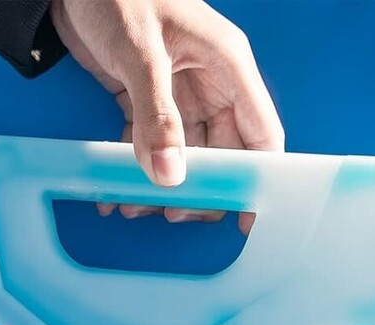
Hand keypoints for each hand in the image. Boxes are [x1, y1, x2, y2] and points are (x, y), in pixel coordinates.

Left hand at [50, 0, 282, 232]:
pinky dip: (133, 169)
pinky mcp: (146, 99)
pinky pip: (149, 145)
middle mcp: (209, 83)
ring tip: (132, 205)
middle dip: (199, 190)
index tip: (247, 221)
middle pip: (221, 154)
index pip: (260, 133)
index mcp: (227, 66)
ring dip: (160, 186)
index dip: (259, 179)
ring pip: (182, 156)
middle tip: (171, 214)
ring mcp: (178, 94)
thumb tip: (170, 176)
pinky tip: (113, 189)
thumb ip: (157, 116)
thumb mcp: (141, 53)